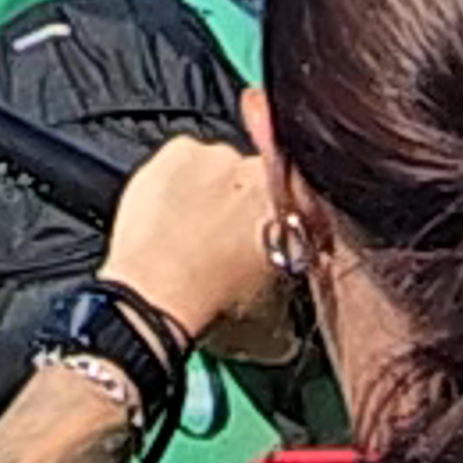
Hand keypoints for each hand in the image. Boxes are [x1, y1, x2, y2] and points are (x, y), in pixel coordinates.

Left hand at [99, 129, 303, 371]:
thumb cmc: (215, 305)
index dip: (288, 221)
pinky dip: (177, 179)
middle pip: (260, 179)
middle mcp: (265, 170)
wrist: (157, 293)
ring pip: (220, 167)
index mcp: (299, 205)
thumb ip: (289, 285)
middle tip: (226, 237)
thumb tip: (288, 285)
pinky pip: (184, 158)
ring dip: (211, 189)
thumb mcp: (275, 314)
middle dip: (246, 203)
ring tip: (191, 227)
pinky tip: (168, 211)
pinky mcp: (178, 149)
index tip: (274, 235)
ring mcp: (221, 155)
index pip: (305, 203)